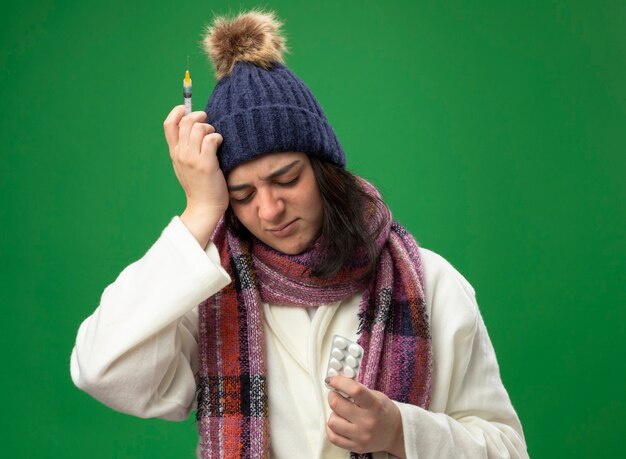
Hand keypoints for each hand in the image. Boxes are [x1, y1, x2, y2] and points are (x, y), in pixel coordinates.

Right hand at [163, 106, 227, 245]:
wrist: (204, 206)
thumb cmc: (199, 184)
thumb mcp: (185, 164)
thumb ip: (185, 147)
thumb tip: (193, 125)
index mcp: (174, 152)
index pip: (168, 124)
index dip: (178, 111)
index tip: (187, 110)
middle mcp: (180, 154)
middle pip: (186, 122)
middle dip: (200, 117)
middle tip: (208, 124)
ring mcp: (192, 159)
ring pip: (200, 128)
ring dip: (211, 129)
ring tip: (215, 138)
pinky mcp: (206, 164)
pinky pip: (212, 139)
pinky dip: (218, 138)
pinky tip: (220, 145)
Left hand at [326, 376, 405, 457]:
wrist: (395, 433)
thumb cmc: (384, 412)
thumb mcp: (376, 396)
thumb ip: (357, 389)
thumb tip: (336, 383)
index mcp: (375, 405)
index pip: (354, 390)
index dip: (339, 382)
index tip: (331, 380)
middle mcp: (368, 422)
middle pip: (337, 405)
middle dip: (333, 396)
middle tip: (336, 395)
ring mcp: (361, 436)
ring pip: (332, 422)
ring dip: (334, 414)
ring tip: (342, 413)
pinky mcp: (356, 447)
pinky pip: (333, 437)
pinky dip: (332, 428)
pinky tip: (340, 423)